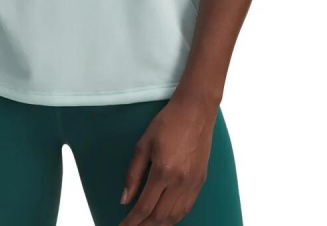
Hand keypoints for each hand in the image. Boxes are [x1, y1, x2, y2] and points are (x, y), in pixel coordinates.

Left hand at [118, 96, 217, 224]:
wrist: (195, 111)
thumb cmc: (167, 122)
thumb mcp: (143, 144)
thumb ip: (133, 173)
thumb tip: (125, 199)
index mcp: (163, 171)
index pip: (144, 206)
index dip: (132, 221)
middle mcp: (180, 182)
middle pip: (160, 217)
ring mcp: (193, 184)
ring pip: (175, 216)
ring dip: (159, 225)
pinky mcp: (201, 182)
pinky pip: (187, 208)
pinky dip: (175, 218)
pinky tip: (165, 218)